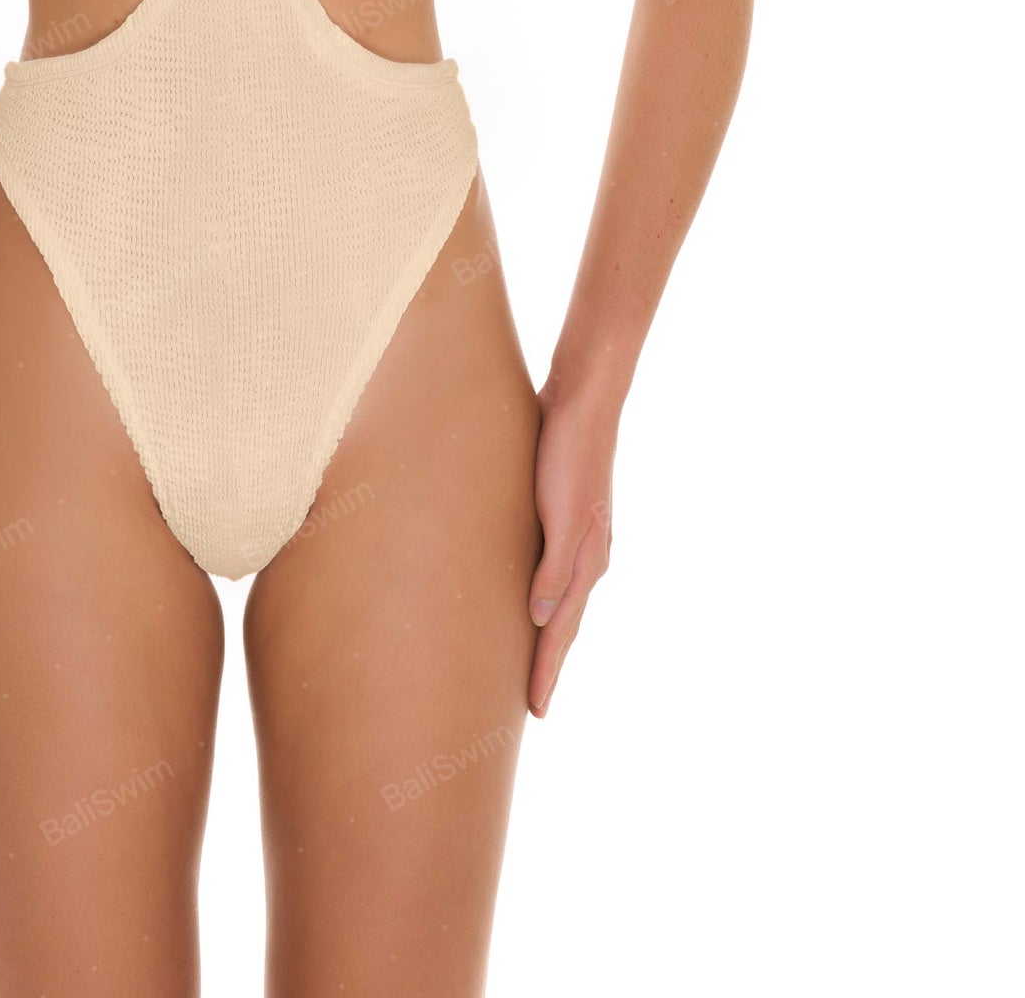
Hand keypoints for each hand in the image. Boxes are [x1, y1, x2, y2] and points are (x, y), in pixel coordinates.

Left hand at [528, 383, 617, 717]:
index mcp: (587, 562)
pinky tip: (525, 595)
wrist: (581, 400)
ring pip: (556, 597)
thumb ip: (553, 568)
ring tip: (527, 659)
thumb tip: (542, 620)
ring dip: (544, 631)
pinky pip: (548, 569)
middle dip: (548, 662)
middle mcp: (585, 556)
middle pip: (563, 622)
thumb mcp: (562, 514)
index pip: (562, 632)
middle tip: (532, 704)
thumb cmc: (567, 455)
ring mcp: (575, 535)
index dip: (547, 672)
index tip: (535, 712)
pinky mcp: (560, 514)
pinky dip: (539, 595)